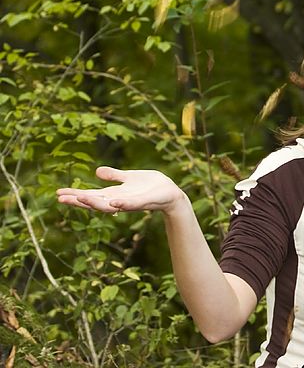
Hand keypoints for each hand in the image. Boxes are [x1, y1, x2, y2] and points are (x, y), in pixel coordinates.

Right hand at [57, 166, 186, 214]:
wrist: (171, 193)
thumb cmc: (151, 186)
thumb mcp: (129, 177)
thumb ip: (114, 175)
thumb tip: (96, 172)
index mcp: (114, 194)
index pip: (90, 195)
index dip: (75, 195)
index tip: (58, 194)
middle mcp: (118, 200)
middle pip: (94, 203)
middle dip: (78, 201)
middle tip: (61, 199)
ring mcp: (130, 203)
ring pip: (109, 206)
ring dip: (95, 203)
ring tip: (80, 198)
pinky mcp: (143, 203)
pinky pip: (131, 205)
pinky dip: (122, 204)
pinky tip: (113, 202)